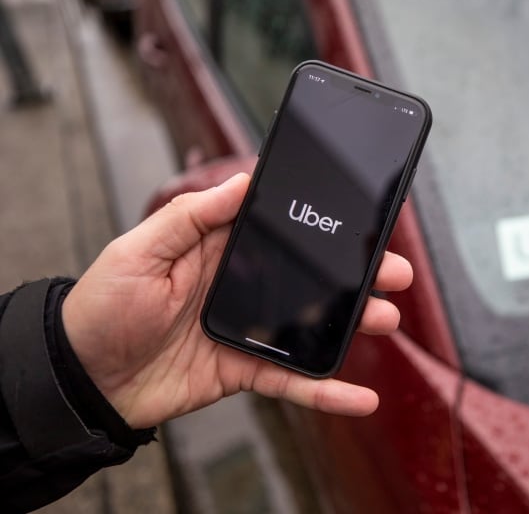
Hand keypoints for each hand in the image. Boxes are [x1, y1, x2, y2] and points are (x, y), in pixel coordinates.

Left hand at [62, 173, 411, 428]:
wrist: (85, 378)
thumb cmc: (104, 306)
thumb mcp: (140, 249)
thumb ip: (192, 216)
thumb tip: (243, 181)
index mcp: (220, 249)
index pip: (281, 231)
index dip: (321, 226)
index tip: (360, 220)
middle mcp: (242, 287)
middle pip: (309, 278)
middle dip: (354, 273)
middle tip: (393, 271)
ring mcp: (247, 330)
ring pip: (310, 327)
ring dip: (351, 324)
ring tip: (387, 318)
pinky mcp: (244, 371)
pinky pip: (292, 383)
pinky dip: (327, 393)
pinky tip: (360, 397)